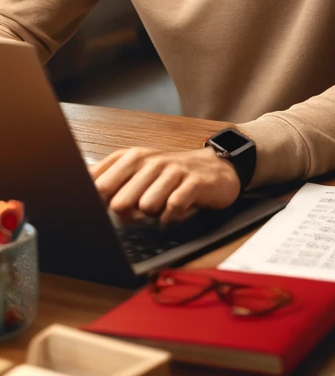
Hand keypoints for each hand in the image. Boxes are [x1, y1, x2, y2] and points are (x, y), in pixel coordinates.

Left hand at [91, 146, 240, 223]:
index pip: (98, 185)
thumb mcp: (138, 171)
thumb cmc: (171, 174)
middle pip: (118, 203)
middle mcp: (150, 161)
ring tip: (161, 208)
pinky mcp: (194, 182)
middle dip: (127, 216)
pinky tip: (174, 215)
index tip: (106, 210)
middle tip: (139, 213)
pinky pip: (172, 208)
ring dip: (153, 215)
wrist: (216, 168)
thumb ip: (107, 180)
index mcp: (130, 157)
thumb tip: (77, 191)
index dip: (99, 205)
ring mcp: (173, 170)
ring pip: (146, 206)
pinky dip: (171, 218)